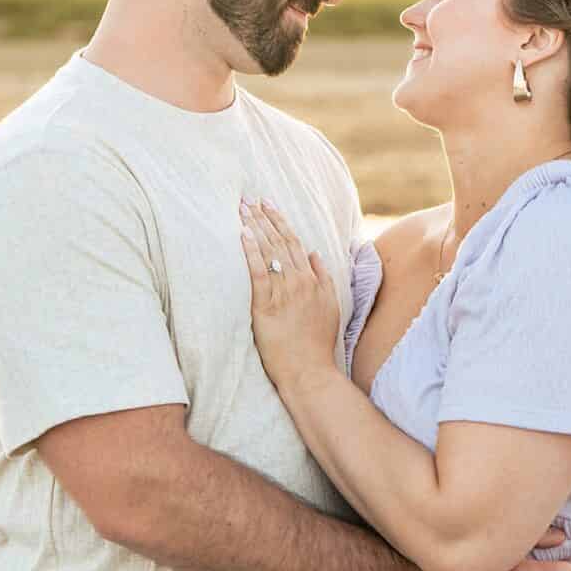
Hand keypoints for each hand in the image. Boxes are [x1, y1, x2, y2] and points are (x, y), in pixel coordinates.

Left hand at [241, 199, 334, 391]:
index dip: (280, 222)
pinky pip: (259, 273)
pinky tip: (242, 235)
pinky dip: (251, 252)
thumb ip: (324, 277)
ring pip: (269, 252)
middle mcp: (300, 282)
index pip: (294, 242)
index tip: (268, 204)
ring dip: (254, 228)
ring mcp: (284, 293)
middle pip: (279, 242)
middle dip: (263, 218)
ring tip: (241, 209)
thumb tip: (314, 253)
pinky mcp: (267, 306)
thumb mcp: (330, 306)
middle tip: (248, 198)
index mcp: (313, 280)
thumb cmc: (317, 343)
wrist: (310, 371)